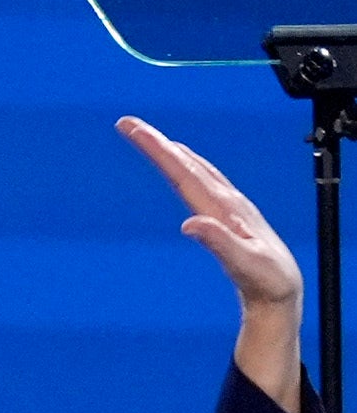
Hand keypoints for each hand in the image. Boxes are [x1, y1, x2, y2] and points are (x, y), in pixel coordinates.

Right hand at [123, 115, 299, 315]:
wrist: (282, 288)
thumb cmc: (266, 280)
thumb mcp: (244, 265)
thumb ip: (219, 243)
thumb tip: (190, 224)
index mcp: (224, 210)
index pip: (184, 173)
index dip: (159, 151)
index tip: (136, 131)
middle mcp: (227, 200)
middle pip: (187, 163)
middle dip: (157, 142)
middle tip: (129, 124)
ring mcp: (230, 204)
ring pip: (197, 167)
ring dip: (171, 150)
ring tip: (151, 136)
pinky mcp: (229, 212)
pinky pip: (204, 178)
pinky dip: (188, 164)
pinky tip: (185, 163)